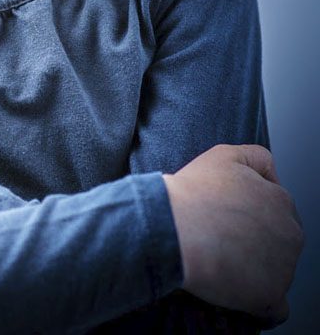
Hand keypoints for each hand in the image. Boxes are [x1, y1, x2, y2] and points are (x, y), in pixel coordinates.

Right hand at [163, 144, 303, 327]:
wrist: (172, 227)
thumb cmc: (193, 192)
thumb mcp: (224, 155)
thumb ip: (255, 157)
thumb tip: (271, 171)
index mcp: (281, 202)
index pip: (276, 210)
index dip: (249, 212)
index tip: (227, 216)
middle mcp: (290, 234)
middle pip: (279, 241)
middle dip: (256, 240)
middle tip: (221, 236)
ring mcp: (283, 268)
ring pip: (276, 271)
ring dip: (254, 268)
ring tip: (219, 258)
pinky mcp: (269, 297)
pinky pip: (275, 307)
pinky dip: (259, 300)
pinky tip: (237, 289)